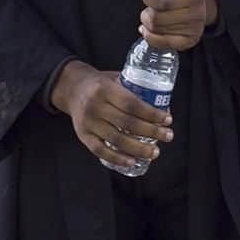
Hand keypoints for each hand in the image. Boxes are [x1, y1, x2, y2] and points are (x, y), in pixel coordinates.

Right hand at [50, 60, 172, 170]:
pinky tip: (132, 162)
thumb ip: (133, 88)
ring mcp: (87, 122)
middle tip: (168, 136)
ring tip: (155, 152)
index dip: (151, 114)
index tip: (167, 120)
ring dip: (139, 149)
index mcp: (104, 89)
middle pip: (127, 123)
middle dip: (151, 132)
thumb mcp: (114, 78)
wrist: (71, 88)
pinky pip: (100, 151)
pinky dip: (117, 158)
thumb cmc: (99, 84)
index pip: (132, 104)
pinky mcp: (82, 135)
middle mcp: (95, 105)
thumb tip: (162, 103)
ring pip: (116, 140)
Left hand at [139, 0, 217, 51]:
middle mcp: (197, 14)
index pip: (163, 2)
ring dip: (148, 22)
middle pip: (157, 19)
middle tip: (152, 5)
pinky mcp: (188, 42)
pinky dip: (149, 35)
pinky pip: (160, 44)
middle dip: (147, 11)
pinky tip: (150, 27)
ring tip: (156, 13)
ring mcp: (194, 30)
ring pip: (156, 31)